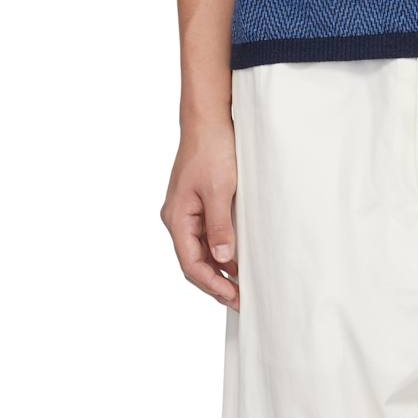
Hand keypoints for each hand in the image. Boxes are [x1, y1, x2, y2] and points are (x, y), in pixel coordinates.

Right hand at [160, 116, 239, 309]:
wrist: (208, 117)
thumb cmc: (212, 149)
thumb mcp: (220, 190)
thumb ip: (220, 227)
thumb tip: (223, 261)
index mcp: (177, 217)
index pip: (191, 263)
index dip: (212, 284)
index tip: (233, 297)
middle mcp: (177, 217)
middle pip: (194, 260)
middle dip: (216, 282)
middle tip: (240, 299)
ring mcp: (187, 209)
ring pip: (200, 248)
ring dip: (219, 267)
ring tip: (241, 285)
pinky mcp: (198, 200)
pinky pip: (206, 233)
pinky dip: (220, 248)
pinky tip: (236, 257)